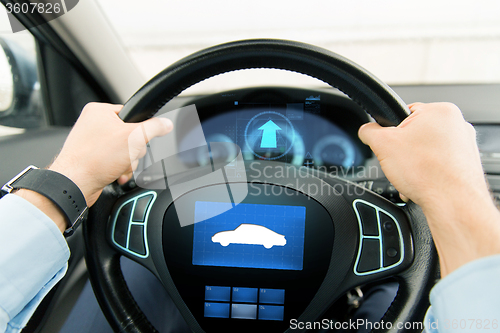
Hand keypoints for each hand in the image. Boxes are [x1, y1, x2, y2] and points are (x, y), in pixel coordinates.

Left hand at [49, 103, 172, 206]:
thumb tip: (165, 123)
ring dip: (127, 163)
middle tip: (126, 156)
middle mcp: (93, 124)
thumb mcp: (134, 138)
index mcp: (99, 111)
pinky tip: (115, 174)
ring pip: (124, 150)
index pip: (131, 115)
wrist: (75, 184)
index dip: (139, 129)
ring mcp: (91, 142)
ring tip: (119, 167)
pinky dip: (118, 169)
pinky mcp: (91, 158)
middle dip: (133, 151)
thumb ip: (154, 128)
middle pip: (130, 135)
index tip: (138, 139)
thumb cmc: (94, 159)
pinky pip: (114, 161)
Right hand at [358, 102, 499, 276]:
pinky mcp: (466, 162)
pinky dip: (428, 172)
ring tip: (413, 175)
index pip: (405, 113)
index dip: (392, 131)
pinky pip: (439, 163)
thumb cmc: (427, 173)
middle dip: (404, 150)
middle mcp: (458, 124)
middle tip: (401, 162)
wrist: (452, 202)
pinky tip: (423, 182)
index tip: (390, 145)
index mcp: (440, 110)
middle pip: (416, 133)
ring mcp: (465, 144)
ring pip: (427, 150)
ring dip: (415, 163)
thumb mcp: (383, 144)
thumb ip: (369, 131)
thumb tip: (366, 130)